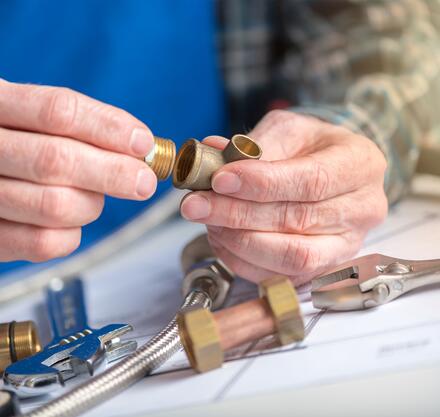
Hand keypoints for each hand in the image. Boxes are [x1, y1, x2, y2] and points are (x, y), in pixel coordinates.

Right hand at [0, 79, 155, 261]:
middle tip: (144, 182)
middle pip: (56, 160)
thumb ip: (78, 128)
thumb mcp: (33, 119)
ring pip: (55, 205)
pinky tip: (72, 221)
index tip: (143, 143)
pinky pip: (43, 243)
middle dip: (113, 173)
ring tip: (95, 197)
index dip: (109, 128)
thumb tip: (139, 148)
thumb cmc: (16, 144)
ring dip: (91, 205)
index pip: (58, 111)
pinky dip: (72, 234)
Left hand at [180, 110, 387, 285]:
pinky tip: (222, 238)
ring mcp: (345, 245)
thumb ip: (255, 145)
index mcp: (360, 165)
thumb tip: (212, 154)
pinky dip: (243, 260)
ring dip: (239, 240)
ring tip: (208, 220)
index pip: (311, 180)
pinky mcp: (322, 267)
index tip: (219, 179)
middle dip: (238, 214)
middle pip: (296, 220)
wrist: (333, 174)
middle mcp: (361, 210)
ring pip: (289, 256)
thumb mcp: (290, 130)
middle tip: (195, 204)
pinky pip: (280, 275)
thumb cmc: (311, 149)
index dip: (262, 184)